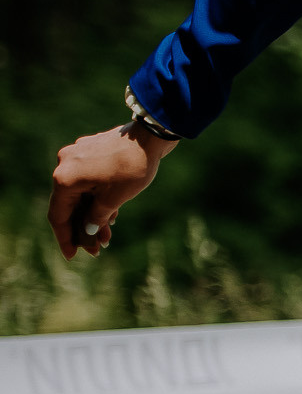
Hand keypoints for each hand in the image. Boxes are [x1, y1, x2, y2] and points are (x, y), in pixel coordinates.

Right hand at [49, 123, 177, 258]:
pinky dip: (96, 199)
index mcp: (65, 178)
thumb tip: (89, 231)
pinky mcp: (89, 153)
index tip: (73, 256)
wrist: (149, 137)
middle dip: (83, 229)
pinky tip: (110, 216)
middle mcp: (65, 165)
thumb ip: (97, 217)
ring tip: (107, 238)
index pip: (58, 215)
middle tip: (97, 251)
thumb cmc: (133, 168)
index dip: (65, 238)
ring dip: (92, 216)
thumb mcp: (115, 199)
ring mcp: (76, 157)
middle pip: (69, 205)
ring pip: (80, 194)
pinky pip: (88, 183)